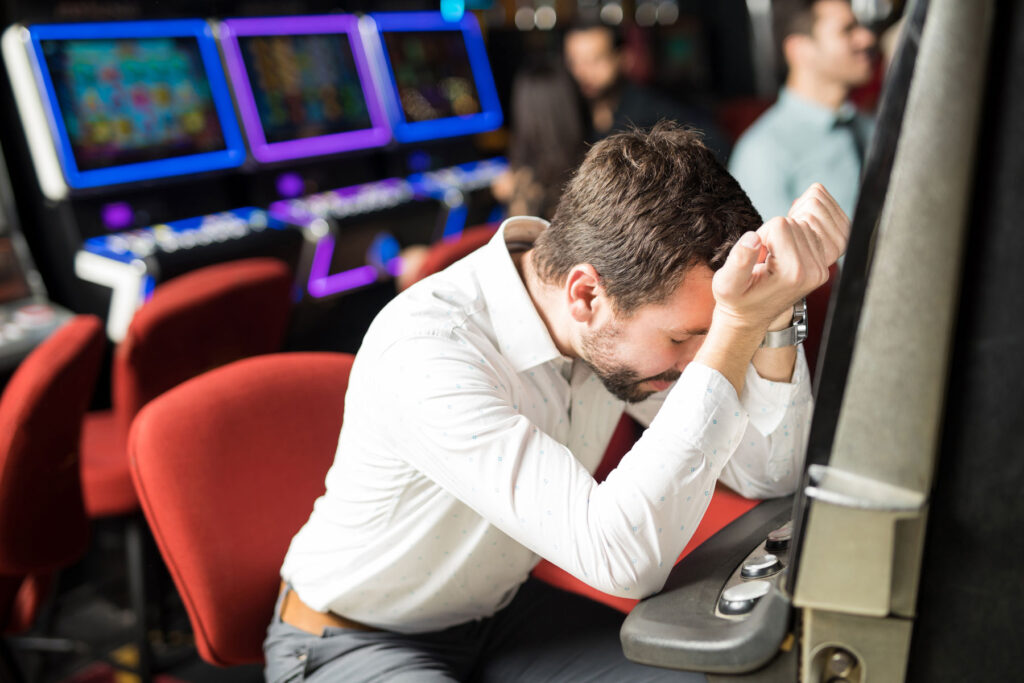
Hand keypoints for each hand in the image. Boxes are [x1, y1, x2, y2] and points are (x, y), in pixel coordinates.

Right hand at [711, 184, 848, 331]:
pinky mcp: (822, 268)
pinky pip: (809, 236)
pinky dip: (793, 241)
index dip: (762, 236)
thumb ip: (738, 260)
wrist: (751, 317)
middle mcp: (813, 271)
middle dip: (774, 236)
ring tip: (772, 262)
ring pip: (802, 226)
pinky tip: (782, 260)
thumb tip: (753, 237)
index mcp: (793, 272)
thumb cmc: (737, 301)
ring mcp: (821, 271)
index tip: (756, 258)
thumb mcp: (726, 284)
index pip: (780, 224)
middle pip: (793, 224)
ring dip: (783, 239)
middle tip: (764, 261)